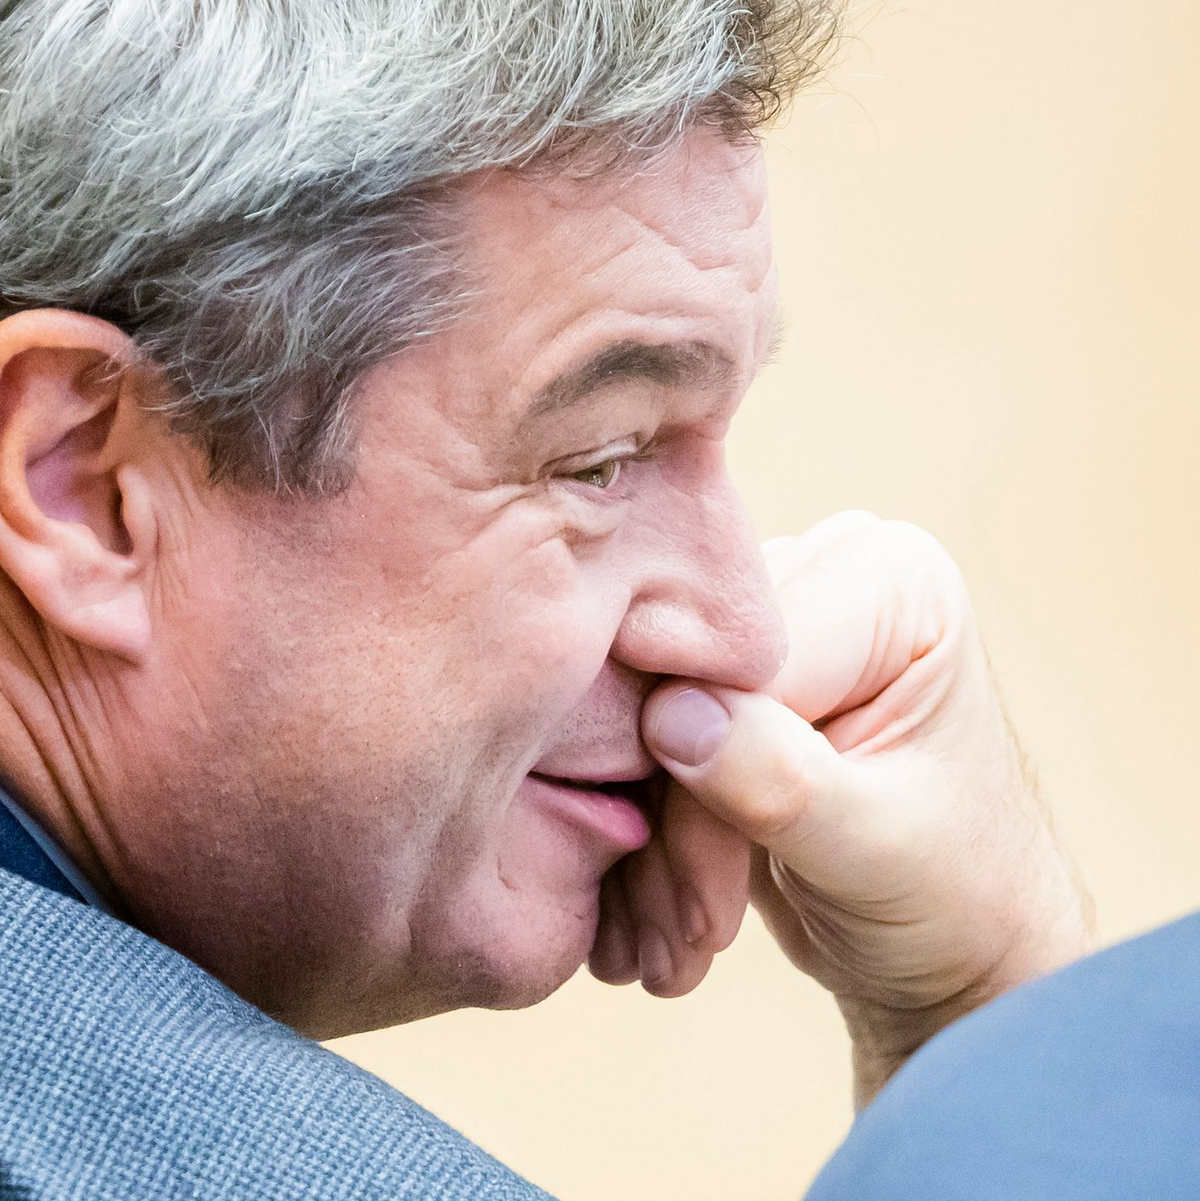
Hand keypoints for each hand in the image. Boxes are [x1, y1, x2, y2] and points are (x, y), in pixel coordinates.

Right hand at [618, 512, 1092, 1104]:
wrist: (953, 943)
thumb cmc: (956, 898)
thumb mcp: (877, 852)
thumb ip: (780, 780)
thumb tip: (667, 715)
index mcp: (894, 580)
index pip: (745, 644)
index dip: (704, 758)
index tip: (707, 895)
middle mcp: (824, 571)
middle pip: (683, 669)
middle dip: (676, 812)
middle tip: (689, 930)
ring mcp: (765, 621)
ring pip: (646, 710)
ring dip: (654, 840)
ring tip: (681, 941)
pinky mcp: (722, 678)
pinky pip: (642, 739)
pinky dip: (650, 836)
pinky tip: (670, 915)